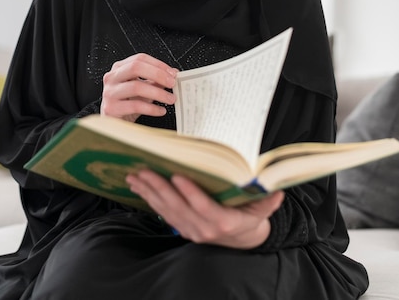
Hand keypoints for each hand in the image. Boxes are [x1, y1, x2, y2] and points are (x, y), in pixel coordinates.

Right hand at [101, 54, 177, 121]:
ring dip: (158, 93)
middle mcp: (112, 77)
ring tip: (170, 99)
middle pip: (136, 67)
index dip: (158, 64)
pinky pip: (135, 106)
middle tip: (172, 83)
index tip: (173, 73)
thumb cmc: (126, 104)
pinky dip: (152, 108)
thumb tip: (173, 74)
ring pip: (136, 87)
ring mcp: (110, 92)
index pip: (140, 58)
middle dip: (158, 74)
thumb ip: (155, 80)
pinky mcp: (111, 108)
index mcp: (119, 68)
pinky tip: (160, 110)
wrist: (113, 124)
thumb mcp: (142, 89)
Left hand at [126, 170, 283, 248]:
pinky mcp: (183, 229)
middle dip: (159, 188)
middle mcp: (204, 228)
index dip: (190, 192)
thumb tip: (277, 190)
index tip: (177, 176)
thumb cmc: (251, 219)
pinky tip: (140, 188)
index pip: (203, 206)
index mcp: (224, 221)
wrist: (244, 242)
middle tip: (144, 171)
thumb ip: (267, 201)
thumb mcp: (262, 211)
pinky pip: (164, 214)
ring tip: (135, 176)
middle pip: (178, 207)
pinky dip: (151, 200)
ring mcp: (192, 231)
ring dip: (149, 193)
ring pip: (167, 210)